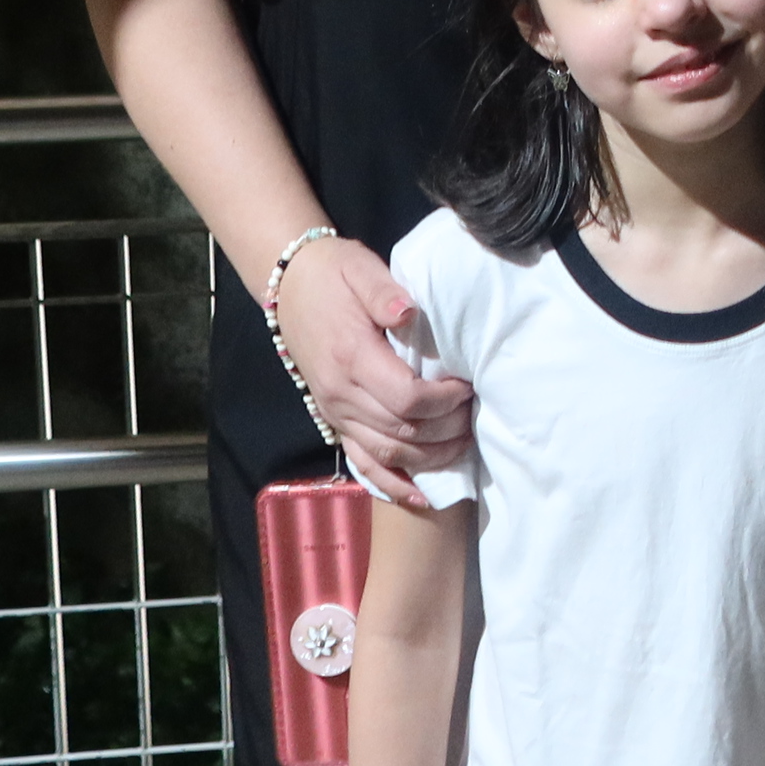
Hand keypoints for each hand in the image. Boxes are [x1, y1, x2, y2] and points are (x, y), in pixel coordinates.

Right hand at [273, 235, 475, 507]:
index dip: (444, 400)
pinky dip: (393, 484)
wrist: (289, 285)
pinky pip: (363, 462)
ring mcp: (335, 412)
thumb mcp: (359, 269)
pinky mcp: (334, 421)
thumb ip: (384, 292)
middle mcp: (342, 394)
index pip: (407, 398)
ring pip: (389, 453)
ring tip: (464, 442)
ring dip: (431, 457)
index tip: (468, 386)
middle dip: (447, 428)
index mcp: (352, 357)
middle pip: (403, 430)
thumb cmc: (333, 274)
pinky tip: (422, 497)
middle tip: (475, 412)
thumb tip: (409, 312)